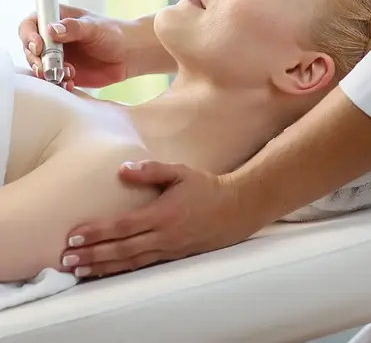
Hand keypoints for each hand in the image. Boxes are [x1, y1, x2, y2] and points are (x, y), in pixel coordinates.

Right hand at [19, 5, 127, 88]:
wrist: (128, 54)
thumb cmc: (113, 34)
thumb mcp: (95, 27)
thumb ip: (74, 28)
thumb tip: (51, 30)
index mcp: (56, 20)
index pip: (31, 24)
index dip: (29, 35)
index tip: (37, 46)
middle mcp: (52, 38)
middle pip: (30, 48)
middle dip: (35, 59)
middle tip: (45, 68)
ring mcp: (57, 57)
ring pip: (39, 67)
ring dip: (47, 73)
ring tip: (66, 75)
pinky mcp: (64, 73)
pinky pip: (53, 81)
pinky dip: (58, 84)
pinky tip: (70, 83)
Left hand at [61, 161, 256, 277]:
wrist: (233, 209)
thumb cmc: (205, 187)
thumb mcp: (179, 172)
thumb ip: (151, 170)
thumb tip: (122, 170)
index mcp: (162, 214)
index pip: (123, 226)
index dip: (98, 232)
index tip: (75, 236)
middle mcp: (163, 236)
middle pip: (121, 250)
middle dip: (92, 255)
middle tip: (66, 260)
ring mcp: (167, 250)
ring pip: (129, 262)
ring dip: (102, 267)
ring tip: (79, 271)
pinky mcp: (171, 256)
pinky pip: (141, 266)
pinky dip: (121, 270)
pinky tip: (106, 271)